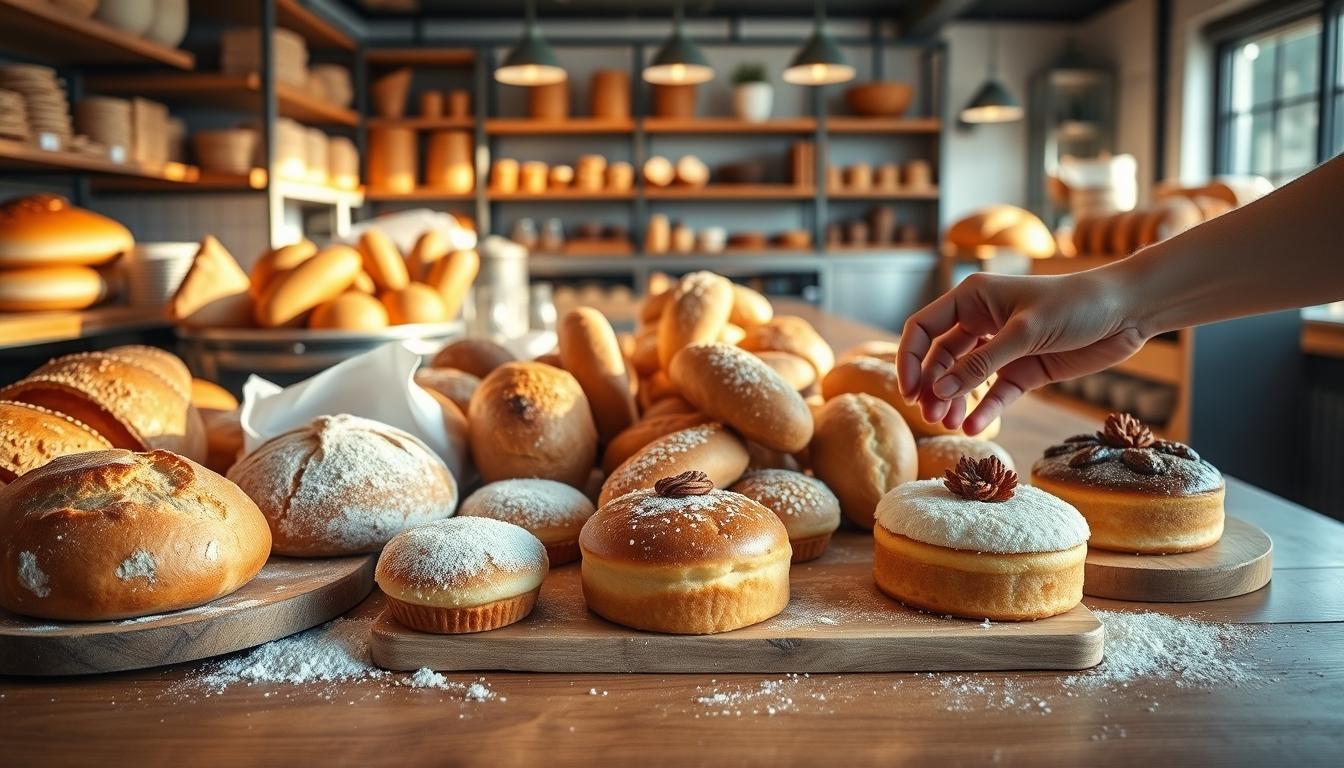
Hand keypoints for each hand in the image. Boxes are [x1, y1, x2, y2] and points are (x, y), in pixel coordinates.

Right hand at [897, 269, 1148, 434]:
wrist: (1128, 311)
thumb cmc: (1076, 305)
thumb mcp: (1024, 333)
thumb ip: (980, 364)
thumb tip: (938, 392)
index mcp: (972, 299)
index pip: (923, 329)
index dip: (909, 359)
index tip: (908, 392)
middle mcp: (980, 321)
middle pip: (939, 359)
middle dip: (931, 388)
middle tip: (929, 418)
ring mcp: (1001, 348)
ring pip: (963, 379)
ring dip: (953, 402)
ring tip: (948, 426)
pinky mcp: (1023, 370)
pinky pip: (995, 393)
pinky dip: (984, 410)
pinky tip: (974, 428)